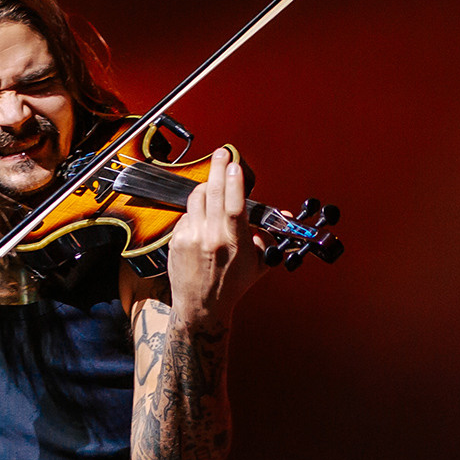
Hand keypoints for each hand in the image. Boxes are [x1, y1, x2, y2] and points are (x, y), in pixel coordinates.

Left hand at [166, 148, 267, 324]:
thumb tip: (283, 214)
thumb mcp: (260, 263)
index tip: (235, 166)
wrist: (201, 306)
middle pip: (213, 194)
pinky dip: (196, 211)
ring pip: (197, 199)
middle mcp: (211, 239)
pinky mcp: (177, 240)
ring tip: (215, 184)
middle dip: (218, 168)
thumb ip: (270, 236)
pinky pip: (187, 214)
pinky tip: (203, 219)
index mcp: (234, 244)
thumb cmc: (233, 284)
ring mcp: (191, 238)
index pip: (234, 208)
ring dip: (207, 187)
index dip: (234, 184)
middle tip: (222, 153)